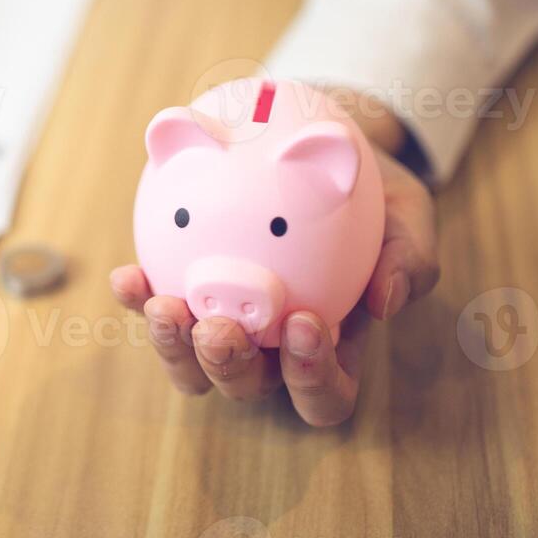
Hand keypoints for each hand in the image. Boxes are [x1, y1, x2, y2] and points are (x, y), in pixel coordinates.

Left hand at [110, 129, 439, 426]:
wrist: (325, 144)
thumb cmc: (373, 194)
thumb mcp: (408, 214)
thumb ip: (409, 257)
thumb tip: (385, 303)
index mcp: (330, 348)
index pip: (324, 394)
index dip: (312, 378)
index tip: (306, 322)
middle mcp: (272, 349)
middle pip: (247, 386)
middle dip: (228, 367)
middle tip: (219, 328)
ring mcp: (224, 322)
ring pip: (192, 364)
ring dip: (174, 346)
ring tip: (164, 305)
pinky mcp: (184, 290)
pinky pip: (155, 305)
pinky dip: (137, 299)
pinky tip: (127, 277)